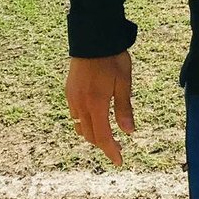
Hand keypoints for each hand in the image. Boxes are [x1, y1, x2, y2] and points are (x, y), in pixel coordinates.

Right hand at [65, 51, 134, 166]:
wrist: (92, 38)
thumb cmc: (112, 58)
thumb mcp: (124, 82)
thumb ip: (124, 108)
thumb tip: (128, 132)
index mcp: (96, 103)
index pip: (103, 136)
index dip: (111, 150)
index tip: (119, 161)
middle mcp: (80, 104)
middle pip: (90, 135)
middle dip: (103, 145)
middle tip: (117, 149)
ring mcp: (72, 98)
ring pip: (80, 127)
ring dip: (93, 136)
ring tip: (107, 137)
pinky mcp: (69, 92)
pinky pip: (75, 116)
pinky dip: (85, 124)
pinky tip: (94, 121)